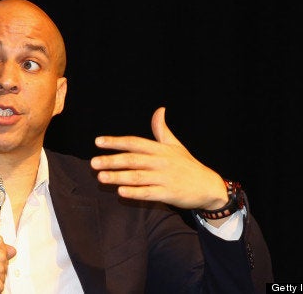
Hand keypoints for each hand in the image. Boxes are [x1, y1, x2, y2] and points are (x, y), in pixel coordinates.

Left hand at [90, 107, 227, 210]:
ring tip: (101, 177)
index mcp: (160, 149)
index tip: (98, 141)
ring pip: (137, 177)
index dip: (116, 141)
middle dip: (112, 160)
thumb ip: (162, 130)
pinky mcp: (169, 194)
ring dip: (118, 177)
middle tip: (93, 163)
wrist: (209, 187)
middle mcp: (161, 162)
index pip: (134, 142)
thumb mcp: (175, 145)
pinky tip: (120, 192)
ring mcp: (164, 178)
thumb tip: (159, 110)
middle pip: (133, 160)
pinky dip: (135, 193)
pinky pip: (149, 193)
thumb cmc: (188, 165)